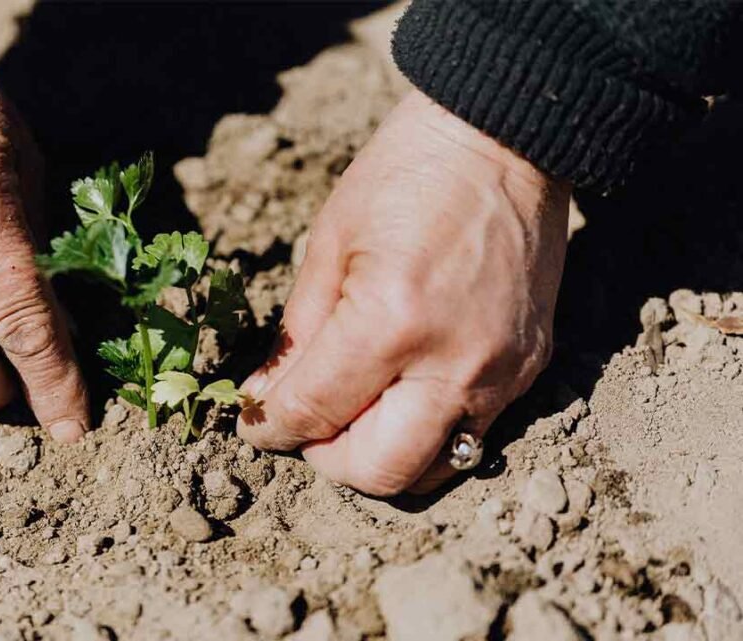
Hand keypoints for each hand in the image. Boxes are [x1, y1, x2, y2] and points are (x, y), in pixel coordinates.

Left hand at [236, 90, 569, 493]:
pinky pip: (470, 433)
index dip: (270, 428)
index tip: (255, 423)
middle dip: (328, 460)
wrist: (505, 140)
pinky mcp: (529, 368)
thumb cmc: (405, 176)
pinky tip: (401, 389)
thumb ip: (296, 334)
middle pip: (379, 471)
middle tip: (308, 426)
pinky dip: (425, 430)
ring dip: (380, 457)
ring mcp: (500, 372)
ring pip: (432, 469)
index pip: (315, 413)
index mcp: (390, 322)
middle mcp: (453, 362)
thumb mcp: (329, 245)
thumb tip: (266, 400)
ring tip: (355, 413)